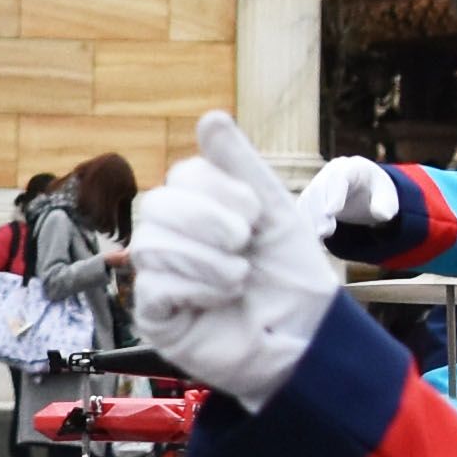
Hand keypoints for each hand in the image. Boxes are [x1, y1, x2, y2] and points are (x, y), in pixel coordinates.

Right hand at [120, 113, 344, 409]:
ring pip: (148, 245)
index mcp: (199, 211)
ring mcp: (160, 279)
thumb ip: (240, 166)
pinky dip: (194, 287)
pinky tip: (222, 298)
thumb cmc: (290, 279)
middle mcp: (172, 240)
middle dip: (206, 218)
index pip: (181, 176)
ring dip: (203, 257)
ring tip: (239, 276)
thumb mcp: (274, 213)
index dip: (216, 187)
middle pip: (155, 206)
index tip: (256, 213)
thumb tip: (210, 117)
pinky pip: (152, 287)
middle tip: (244, 241)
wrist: (308, 339)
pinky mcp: (156, 319)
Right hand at [302, 156, 406, 241]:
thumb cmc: (379, 195)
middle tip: (325, 233)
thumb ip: (385, 207)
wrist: (368, 192)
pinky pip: (303, 209)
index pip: (338, 177)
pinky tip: (312, 239)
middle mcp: (331, 172)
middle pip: (319, 189)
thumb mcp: (388, 200)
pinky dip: (306, 223)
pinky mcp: (311, 197)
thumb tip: (380, 214)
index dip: (334, 195)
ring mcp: (319, 183)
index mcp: (352, 168)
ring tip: (319, 240)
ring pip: (308, 200)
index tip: (331, 213)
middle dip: (320, 212)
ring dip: (311, 220)